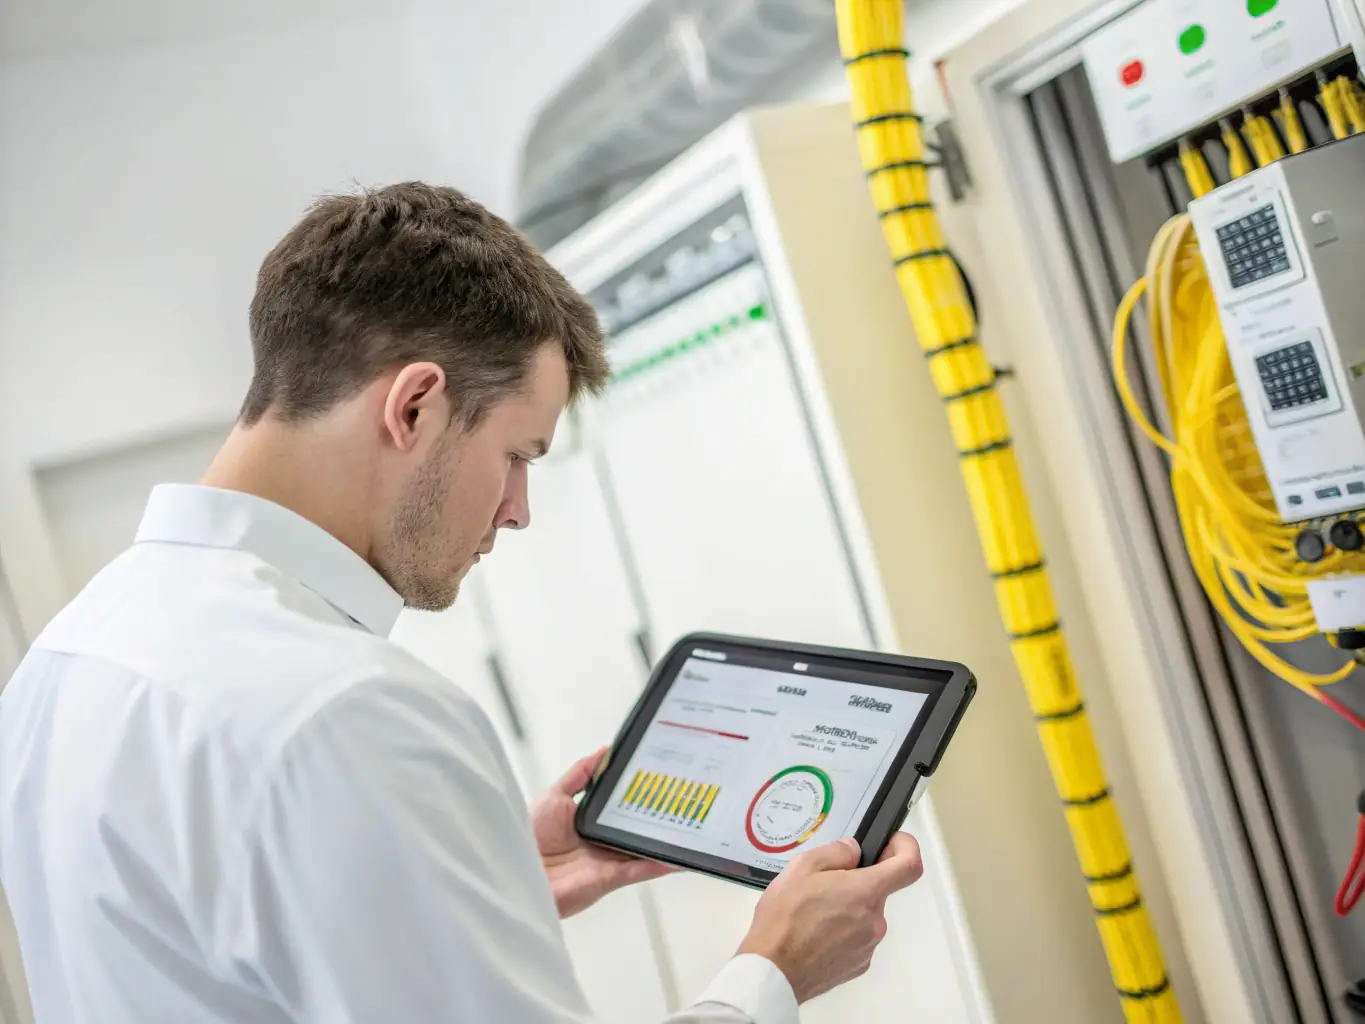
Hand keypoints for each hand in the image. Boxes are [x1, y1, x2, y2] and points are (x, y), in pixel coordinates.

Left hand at [532, 748, 674, 917]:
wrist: (517, 872)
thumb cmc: (528, 837)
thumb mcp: (555, 795)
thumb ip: (580, 774)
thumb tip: (604, 751)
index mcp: (591, 822)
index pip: (623, 807)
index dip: (641, 795)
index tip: (661, 779)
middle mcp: (602, 841)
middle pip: (637, 827)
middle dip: (659, 815)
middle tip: (684, 799)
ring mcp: (608, 860)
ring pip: (644, 848)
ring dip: (665, 841)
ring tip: (690, 828)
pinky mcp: (610, 878)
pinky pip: (640, 869)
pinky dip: (660, 864)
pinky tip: (678, 856)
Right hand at [737, 833, 923, 1003]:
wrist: (773, 972)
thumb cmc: (784, 919)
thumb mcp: (801, 867)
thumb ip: (836, 852)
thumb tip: (853, 851)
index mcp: (866, 892)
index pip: (909, 866)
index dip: (906, 848)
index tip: (890, 844)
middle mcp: (875, 920)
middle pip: (878, 891)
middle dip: (856, 883)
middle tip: (821, 885)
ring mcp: (869, 946)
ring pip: (865, 915)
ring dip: (847, 909)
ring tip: (812, 913)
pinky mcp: (859, 965)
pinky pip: (857, 939)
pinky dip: (842, 932)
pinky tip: (814, 935)